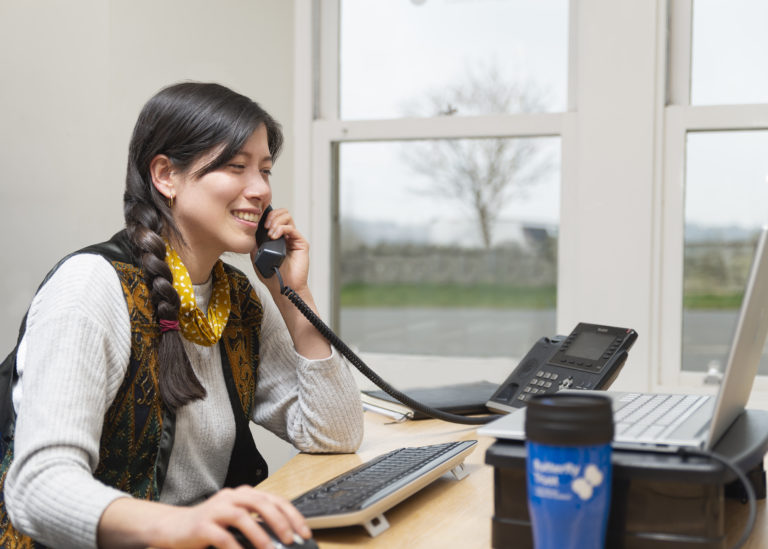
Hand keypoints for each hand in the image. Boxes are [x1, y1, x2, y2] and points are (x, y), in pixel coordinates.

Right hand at [155, 486, 310, 548]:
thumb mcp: (236, 522)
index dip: (292, 515)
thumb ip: (257, 525)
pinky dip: (235, 548)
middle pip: (261, 503)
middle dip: (280, 522)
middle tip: (290, 539)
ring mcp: (215, 509)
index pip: (274, 499)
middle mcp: (231, 497)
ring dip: (259, 535)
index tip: (304, 532)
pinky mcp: (201, 525)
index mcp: (243, 495)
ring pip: (242, 516)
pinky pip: (221, 536)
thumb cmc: (209, 527)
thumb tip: (284, 538)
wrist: (173, 528)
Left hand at [250, 207, 309, 293]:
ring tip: (270, 233)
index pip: (273, 217)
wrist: (283, 288)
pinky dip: (282, 229)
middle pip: (282, 213)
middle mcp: (286, 235)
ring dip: (276, 221)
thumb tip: (249, 229)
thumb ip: (254, 242)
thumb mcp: (256, 255)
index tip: (257, 221)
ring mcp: (294, 239)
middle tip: (265, 226)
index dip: (266, 215)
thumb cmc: (272, 275)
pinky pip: (292, 229)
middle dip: (271, 215)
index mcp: (276, 236)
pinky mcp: (301, 243)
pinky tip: (275, 236)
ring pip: (287, 217)